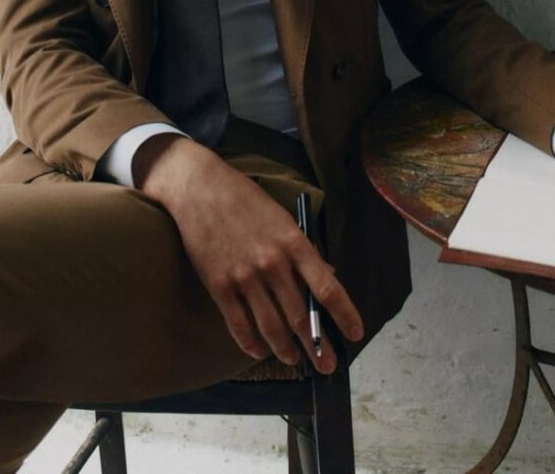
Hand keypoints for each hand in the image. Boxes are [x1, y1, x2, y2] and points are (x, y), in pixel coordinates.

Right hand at [133, 136, 363, 372]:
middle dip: (317, 346)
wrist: (199, 188)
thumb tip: (327, 276)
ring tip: (293, 360)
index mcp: (294, 243)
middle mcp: (273, 263)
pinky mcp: (219, 285)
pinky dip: (251, 344)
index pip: (327, 288)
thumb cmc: (245, 200)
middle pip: (301, 316)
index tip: (355, 334)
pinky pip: (239, 325)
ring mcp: (244, 276)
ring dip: (285, 350)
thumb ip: (303, 250)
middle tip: (327, 366)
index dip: (344, 315)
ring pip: (271, 327)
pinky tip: (259, 351)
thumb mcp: (282, 219)